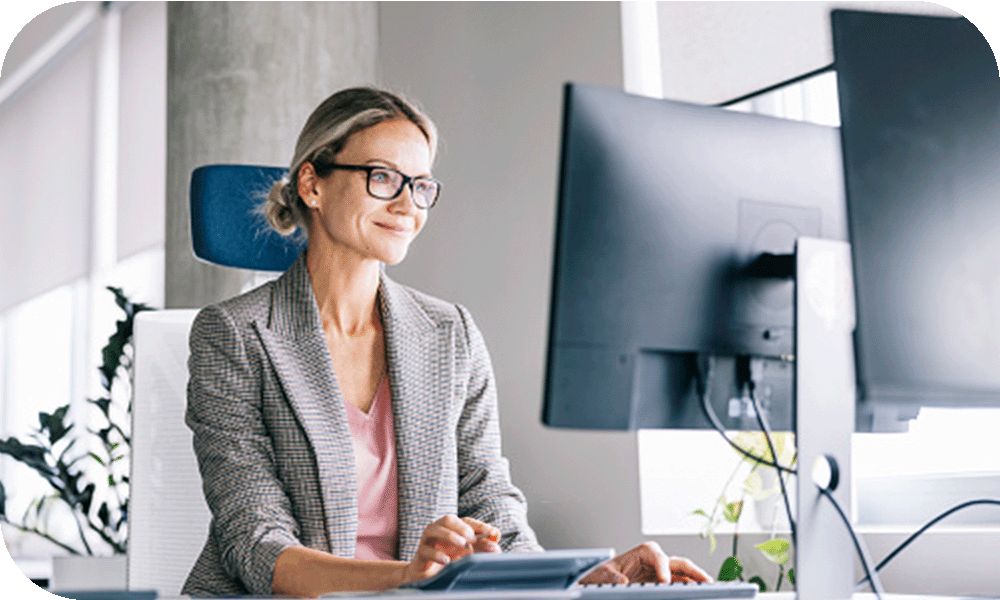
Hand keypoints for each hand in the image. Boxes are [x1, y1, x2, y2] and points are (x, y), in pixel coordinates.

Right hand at [400, 515, 501, 584]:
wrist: (426, 576)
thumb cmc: (448, 559)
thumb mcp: (467, 554)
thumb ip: (481, 549)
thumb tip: (496, 547)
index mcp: (452, 528)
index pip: (466, 521)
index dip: (479, 525)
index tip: (492, 533)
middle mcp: (438, 530)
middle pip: (448, 519)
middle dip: (462, 527)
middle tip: (473, 539)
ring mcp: (427, 541)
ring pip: (433, 530)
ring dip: (450, 535)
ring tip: (463, 545)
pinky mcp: (420, 554)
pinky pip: (425, 550)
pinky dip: (437, 555)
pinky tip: (447, 560)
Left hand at [578, 542, 710, 584]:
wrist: (600, 584)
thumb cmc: (602, 576)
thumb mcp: (603, 575)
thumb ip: (612, 576)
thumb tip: (622, 580)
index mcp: (642, 553)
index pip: (658, 556)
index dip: (663, 567)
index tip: (664, 581)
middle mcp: (656, 561)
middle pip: (679, 563)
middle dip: (694, 571)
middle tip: (706, 581)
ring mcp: (662, 574)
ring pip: (684, 576)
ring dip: (696, 582)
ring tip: (708, 590)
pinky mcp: (663, 585)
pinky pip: (680, 586)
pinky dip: (689, 589)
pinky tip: (697, 594)